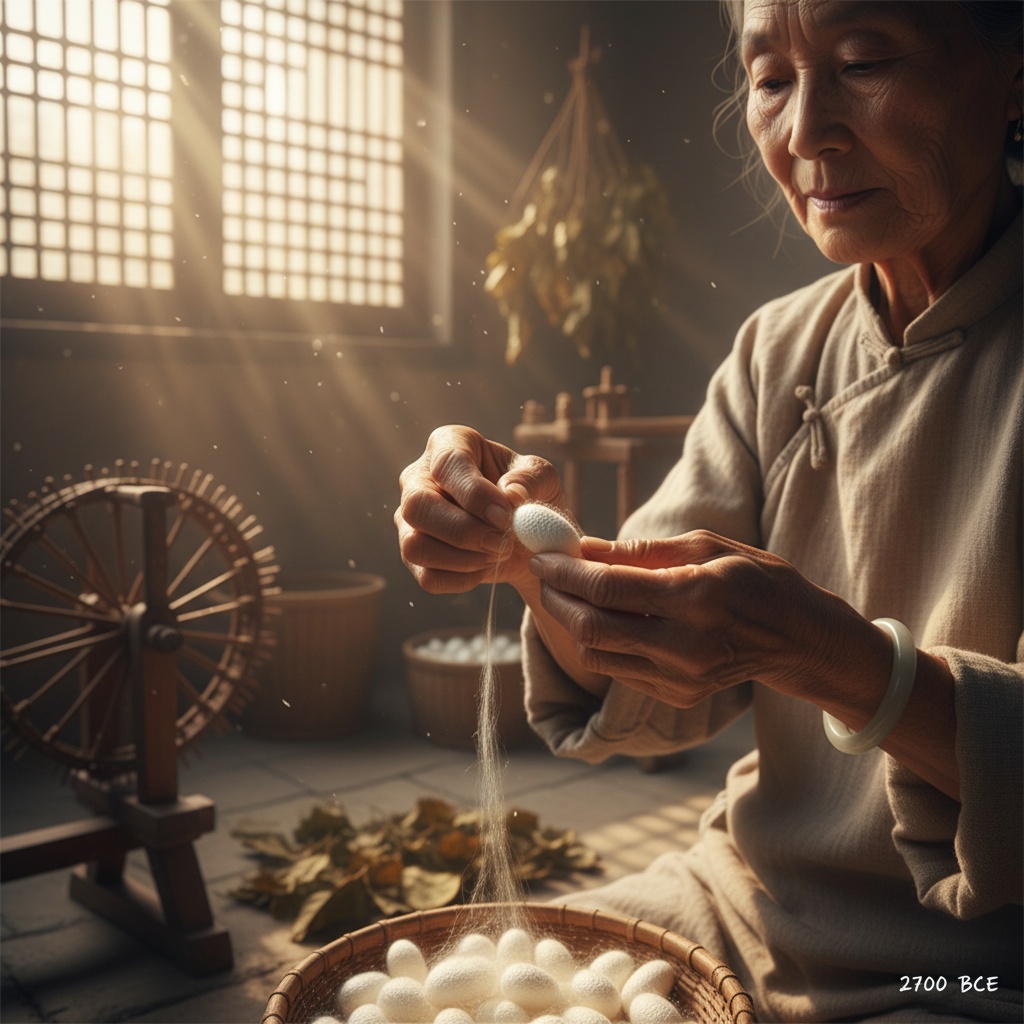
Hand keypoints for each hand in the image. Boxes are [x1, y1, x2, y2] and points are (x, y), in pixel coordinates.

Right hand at [396, 425, 566, 592]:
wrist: (527, 535)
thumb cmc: (529, 494)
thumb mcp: (542, 478)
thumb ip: (528, 479)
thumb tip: (508, 495)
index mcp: (449, 445)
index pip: (447, 465)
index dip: (476, 494)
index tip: (506, 515)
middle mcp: (418, 479)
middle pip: (416, 507)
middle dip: (464, 531)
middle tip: (503, 542)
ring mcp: (410, 520)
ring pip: (414, 546)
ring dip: (463, 559)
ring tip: (497, 553)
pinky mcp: (415, 556)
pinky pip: (428, 577)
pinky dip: (463, 579)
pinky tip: (485, 566)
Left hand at [527, 529, 873, 708]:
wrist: (798, 638)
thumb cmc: (753, 578)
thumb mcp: (704, 546)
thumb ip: (638, 552)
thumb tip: (581, 548)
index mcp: (694, 598)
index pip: (605, 588)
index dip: (563, 570)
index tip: (541, 554)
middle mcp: (684, 647)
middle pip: (590, 628)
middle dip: (556, 598)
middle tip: (545, 574)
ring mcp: (680, 679)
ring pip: (596, 654)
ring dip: (571, 622)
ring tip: (568, 592)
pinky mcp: (677, 696)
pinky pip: (618, 669)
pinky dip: (599, 641)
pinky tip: (600, 617)